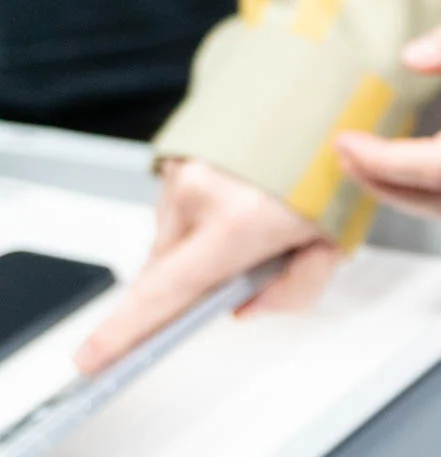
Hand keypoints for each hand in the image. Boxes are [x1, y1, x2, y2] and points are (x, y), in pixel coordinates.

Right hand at [75, 158, 338, 373]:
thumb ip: (294, 289)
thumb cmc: (334, 169)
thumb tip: (246, 308)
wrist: (325, 98)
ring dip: (206, 244)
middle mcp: (199, 192)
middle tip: (252, 261)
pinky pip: (180, 205)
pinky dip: (206, 215)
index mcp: (239, 221)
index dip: (124, 331)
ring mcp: (183, 167)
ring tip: (258, 218)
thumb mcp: (333, 243)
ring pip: (175, 238)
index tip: (92, 358)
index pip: (167, 292)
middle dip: (201, 282)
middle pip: (170, 271)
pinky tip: (243, 198)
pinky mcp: (179, 153)